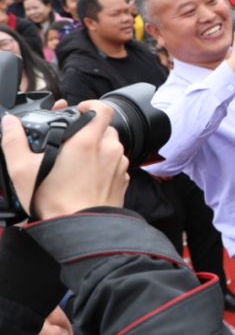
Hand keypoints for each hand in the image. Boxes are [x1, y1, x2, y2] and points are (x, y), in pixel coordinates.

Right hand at [0, 101, 127, 219]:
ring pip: (111, 146)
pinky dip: (104, 165)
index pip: (102, 108)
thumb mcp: (22, 170)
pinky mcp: (122, 180)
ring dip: (97, 148)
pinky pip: (115, 164)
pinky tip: (86, 177)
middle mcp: (109, 150)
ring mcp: (119, 165)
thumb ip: (14, 141)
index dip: (91, 105)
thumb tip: (9, 124)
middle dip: (89, 131)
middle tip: (71, 142)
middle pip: (105, 127)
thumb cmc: (53, 202)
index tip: (78, 112)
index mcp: (87, 141)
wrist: (79, 229)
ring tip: (76, 162)